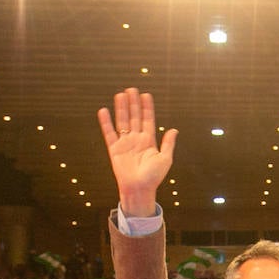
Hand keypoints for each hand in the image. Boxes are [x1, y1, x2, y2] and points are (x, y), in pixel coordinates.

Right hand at [97, 88, 177, 217]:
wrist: (139, 189)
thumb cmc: (153, 177)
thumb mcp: (165, 159)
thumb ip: (168, 144)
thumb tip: (174, 129)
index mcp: (149, 141)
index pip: (147, 120)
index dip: (147, 108)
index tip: (146, 95)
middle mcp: (136, 139)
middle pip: (134, 117)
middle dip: (133, 103)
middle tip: (132, 89)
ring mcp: (125, 143)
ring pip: (122, 121)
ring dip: (121, 108)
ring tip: (120, 95)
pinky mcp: (114, 149)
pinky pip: (109, 133)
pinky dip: (106, 122)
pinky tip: (104, 111)